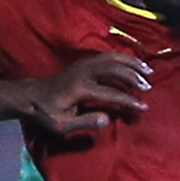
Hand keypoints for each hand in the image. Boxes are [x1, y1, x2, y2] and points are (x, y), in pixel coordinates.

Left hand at [21, 52, 150, 137]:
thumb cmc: (46, 113)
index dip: (128, 100)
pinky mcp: (84, 62)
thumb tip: (108, 119)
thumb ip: (84, 122)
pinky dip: (123, 58)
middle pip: (114, 69)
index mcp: (79, 88)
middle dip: (133, 77)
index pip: (110, 93)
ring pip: (113, 58)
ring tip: (148, 71)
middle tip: (148, 88)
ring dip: (132, 63)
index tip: (143, 107)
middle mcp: (83, 72)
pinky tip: (134, 63)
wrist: (31, 96)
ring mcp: (84, 64)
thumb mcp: (61, 124)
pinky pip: (108, 56)